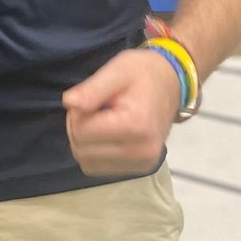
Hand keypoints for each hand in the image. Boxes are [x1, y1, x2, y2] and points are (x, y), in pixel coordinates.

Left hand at [62, 48, 181, 176]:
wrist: (171, 83)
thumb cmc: (142, 73)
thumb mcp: (116, 70)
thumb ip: (91, 89)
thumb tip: (69, 103)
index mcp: (135, 126)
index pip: (81, 132)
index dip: (76, 114)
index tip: (90, 99)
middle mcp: (142, 151)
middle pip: (82, 151)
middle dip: (79, 128)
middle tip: (93, 108)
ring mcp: (143, 163)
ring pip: (88, 163)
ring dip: (85, 142)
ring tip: (101, 120)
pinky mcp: (141, 169)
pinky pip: (100, 168)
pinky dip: (95, 152)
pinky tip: (106, 134)